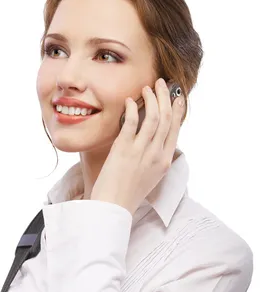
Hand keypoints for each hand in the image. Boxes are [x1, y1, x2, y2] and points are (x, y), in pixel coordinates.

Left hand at [90, 78, 184, 215]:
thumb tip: (154, 140)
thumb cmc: (127, 193)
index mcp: (164, 161)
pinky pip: (131, 124)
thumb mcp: (149, 176)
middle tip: (161, 83)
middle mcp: (156, 155)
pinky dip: (131, 109)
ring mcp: (140, 152)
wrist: (113, 207)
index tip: (177, 97)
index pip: (175, 129)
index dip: (177, 110)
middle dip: (165, 97)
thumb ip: (154, 158)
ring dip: (151, 99)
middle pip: (166, 119)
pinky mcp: (123, 150)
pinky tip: (129, 101)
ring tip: (147, 88)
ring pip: (153, 118)